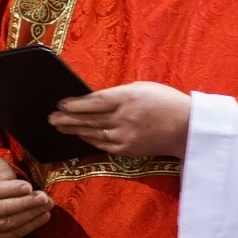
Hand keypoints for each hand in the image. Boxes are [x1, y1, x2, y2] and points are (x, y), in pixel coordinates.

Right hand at [0, 158, 50, 237]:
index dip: (11, 190)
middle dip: (25, 204)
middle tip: (44, 198)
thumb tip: (13, 181)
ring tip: (47, 206)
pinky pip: (13, 234)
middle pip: (2, 209)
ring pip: (9, 224)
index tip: (29, 187)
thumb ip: (2, 170)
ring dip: (31, 215)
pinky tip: (43, 216)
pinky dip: (30, 227)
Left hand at [47, 81, 191, 157]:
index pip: (94, 101)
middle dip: (68, 119)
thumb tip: (96, 99)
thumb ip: (119, 94)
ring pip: (93, 133)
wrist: (186, 128)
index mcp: (128, 97)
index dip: (75, 104)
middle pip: (89, 119)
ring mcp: (125, 136)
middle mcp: (124, 117)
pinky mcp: (127, 149)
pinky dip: (89, 140)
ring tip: (59, 126)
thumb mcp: (142, 88)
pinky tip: (80, 136)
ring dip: (74, 130)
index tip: (61, 103)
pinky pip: (103, 144)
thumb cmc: (165, 102)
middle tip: (51, 118)